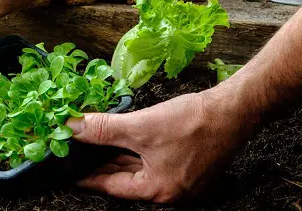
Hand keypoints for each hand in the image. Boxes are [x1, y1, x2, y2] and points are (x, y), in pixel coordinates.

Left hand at [67, 90, 255, 202]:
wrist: (235, 110)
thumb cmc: (193, 123)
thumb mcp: (140, 126)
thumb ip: (103, 129)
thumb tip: (71, 129)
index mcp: (157, 190)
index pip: (110, 186)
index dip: (86, 176)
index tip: (66, 169)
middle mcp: (169, 191)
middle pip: (124, 178)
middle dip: (99, 163)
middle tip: (75, 152)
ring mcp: (180, 179)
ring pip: (138, 168)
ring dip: (116, 155)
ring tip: (91, 144)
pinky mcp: (187, 163)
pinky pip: (151, 160)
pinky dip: (134, 150)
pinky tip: (121, 136)